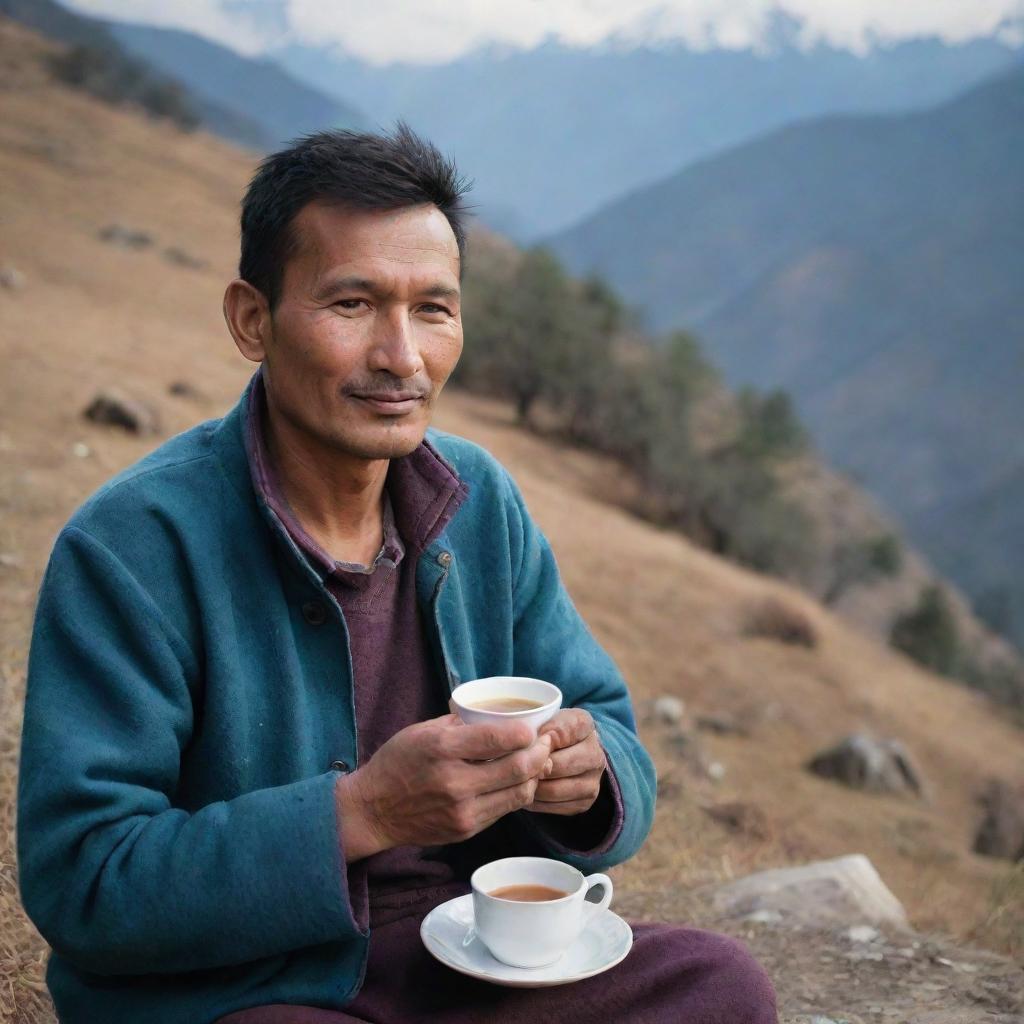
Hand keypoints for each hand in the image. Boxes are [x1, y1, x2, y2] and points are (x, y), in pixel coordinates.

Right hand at [335, 714, 552, 860]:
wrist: (374, 810)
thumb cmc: (398, 762)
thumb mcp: (423, 731)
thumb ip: (461, 724)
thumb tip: (498, 718)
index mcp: (442, 749)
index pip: (500, 738)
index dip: (526, 732)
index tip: (533, 727)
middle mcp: (455, 781)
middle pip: (519, 767)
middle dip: (540, 752)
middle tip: (546, 743)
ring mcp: (462, 810)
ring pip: (519, 793)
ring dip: (535, 775)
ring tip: (538, 762)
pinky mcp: (466, 829)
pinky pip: (504, 809)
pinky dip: (517, 793)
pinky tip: (517, 781)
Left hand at [527, 709, 605, 815]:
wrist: (566, 749)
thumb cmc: (547, 732)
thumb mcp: (541, 720)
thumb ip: (535, 729)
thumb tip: (526, 749)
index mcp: (585, 724)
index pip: (561, 731)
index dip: (539, 738)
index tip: (526, 740)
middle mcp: (596, 752)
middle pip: (559, 764)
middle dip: (534, 767)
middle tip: (517, 766)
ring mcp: (594, 779)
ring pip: (555, 789)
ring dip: (533, 787)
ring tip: (519, 780)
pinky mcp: (586, 802)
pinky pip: (555, 807)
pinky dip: (537, 802)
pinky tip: (528, 791)